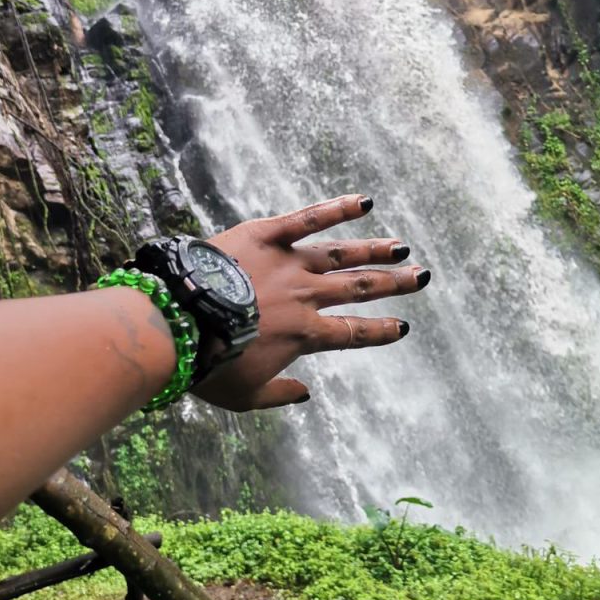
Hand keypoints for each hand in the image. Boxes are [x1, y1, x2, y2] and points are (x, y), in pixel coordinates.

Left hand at [192, 194, 430, 411]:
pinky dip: (337, 209)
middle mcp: (305, 297)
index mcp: (303, 335)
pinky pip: (307, 219)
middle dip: (392, 284)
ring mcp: (288, 263)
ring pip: (341, 255)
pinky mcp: (266, 236)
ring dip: (374, 251)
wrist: (179, 324)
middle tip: (420, 277)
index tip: (402, 326)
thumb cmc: (209, 365)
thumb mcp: (244, 397)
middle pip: (358, 288)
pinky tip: (364, 201)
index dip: (379, 331)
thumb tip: (306, 394)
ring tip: (401, 247)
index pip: (352, 333)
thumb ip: (279, 394)